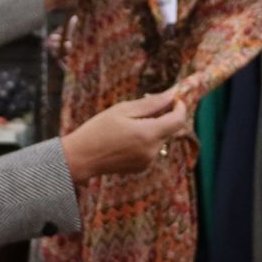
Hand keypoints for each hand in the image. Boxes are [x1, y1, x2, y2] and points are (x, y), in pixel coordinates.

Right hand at [62, 89, 189, 182]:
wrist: (81, 158)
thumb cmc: (98, 130)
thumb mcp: (122, 110)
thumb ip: (151, 103)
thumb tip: (172, 94)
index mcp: (148, 134)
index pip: (178, 120)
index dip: (180, 107)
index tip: (174, 99)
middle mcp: (152, 150)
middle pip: (170, 129)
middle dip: (164, 116)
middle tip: (144, 107)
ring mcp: (148, 161)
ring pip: (160, 139)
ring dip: (153, 128)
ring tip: (128, 124)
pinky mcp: (142, 167)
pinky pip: (151, 149)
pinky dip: (145, 140)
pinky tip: (125, 139)